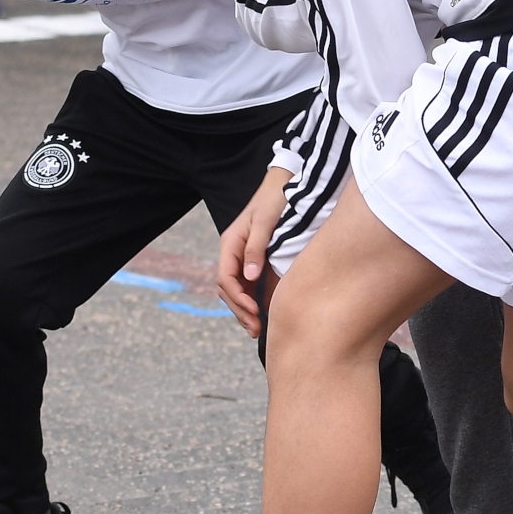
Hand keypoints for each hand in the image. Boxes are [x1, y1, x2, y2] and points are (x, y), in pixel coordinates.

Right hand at [218, 166, 288, 335]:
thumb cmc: (276, 199)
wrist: (286, 183)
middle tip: (256, 330)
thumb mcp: (266, 222)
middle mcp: (234, 252)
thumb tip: (249, 277)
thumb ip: (257, 249)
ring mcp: (244, 257)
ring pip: (238, 290)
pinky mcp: (256, 260)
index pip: (226, 278)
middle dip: (240, 310)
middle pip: (229, 289)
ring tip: (257, 329)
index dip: (238, 298)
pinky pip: (250, 286)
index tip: (254, 312)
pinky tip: (264, 314)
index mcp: (231, 243)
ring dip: (245, 310)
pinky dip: (254, 301)